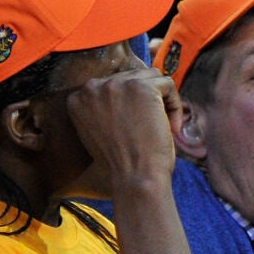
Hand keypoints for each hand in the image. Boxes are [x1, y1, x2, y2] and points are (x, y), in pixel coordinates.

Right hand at [65, 66, 183, 188]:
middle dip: (147, 101)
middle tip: (151, 129)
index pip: (113, 84)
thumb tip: (128, 89)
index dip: (131, 103)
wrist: (134, 176)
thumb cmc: (121, 161)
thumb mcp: (99, 129)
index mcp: (78, 97)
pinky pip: (168, 83)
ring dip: (162, 101)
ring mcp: (116, 84)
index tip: (137, 125)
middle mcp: (92, 86)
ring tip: (163, 126)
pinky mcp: (142, 87)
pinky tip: (171, 127)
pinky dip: (175, 104)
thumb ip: (105, 107)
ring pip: (151, 77)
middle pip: (132, 77)